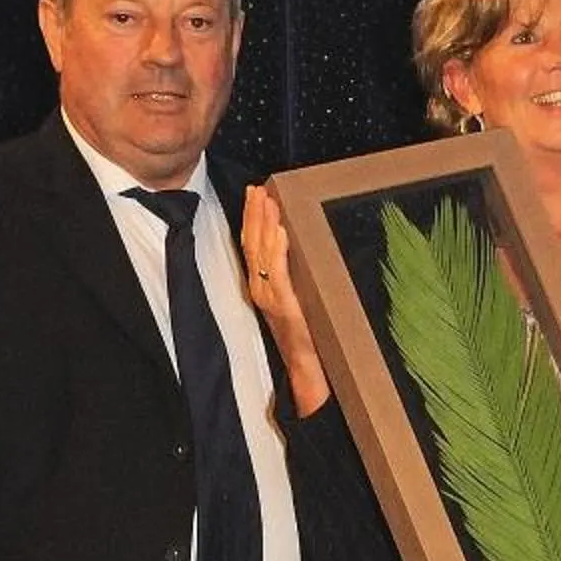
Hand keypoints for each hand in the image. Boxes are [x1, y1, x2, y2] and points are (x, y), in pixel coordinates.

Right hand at [241, 184, 331, 415]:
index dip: (251, 219)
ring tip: (267, 200)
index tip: (255, 194)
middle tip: (257, 188)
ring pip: (261, 255)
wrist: (310, 371)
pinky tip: (280, 231)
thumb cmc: (308, 337)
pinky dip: (278, 251)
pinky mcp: (287, 308)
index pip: (251, 247)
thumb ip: (293, 279)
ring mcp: (272, 300)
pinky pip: (279, 275)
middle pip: (252, 245)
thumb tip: (298, 248)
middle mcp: (261, 292)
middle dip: (254, 215)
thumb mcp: (297, 301)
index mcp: (261, 288)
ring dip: (264, 225)